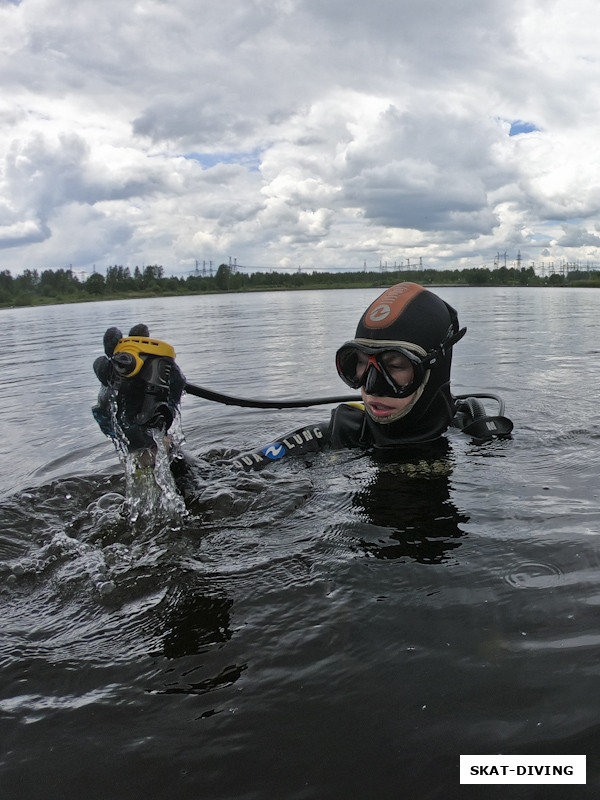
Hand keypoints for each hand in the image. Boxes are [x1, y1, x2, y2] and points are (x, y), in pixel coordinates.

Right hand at [92, 324, 185, 451]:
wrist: (154, 435)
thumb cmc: (162, 408)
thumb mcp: (172, 388)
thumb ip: (171, 373)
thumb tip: (170, 362)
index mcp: (137, 365)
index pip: (134, 345)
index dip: (136, 335)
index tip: (141, 328)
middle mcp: (121, 373)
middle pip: (112, 352)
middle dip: (112, 341)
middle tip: (116, 334)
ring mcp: (111, 388)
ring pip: (103, 372)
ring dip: (103, 366)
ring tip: (107, 363)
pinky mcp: (106, 407)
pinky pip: (102, 401)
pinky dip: (105, 397)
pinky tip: (110, 396)